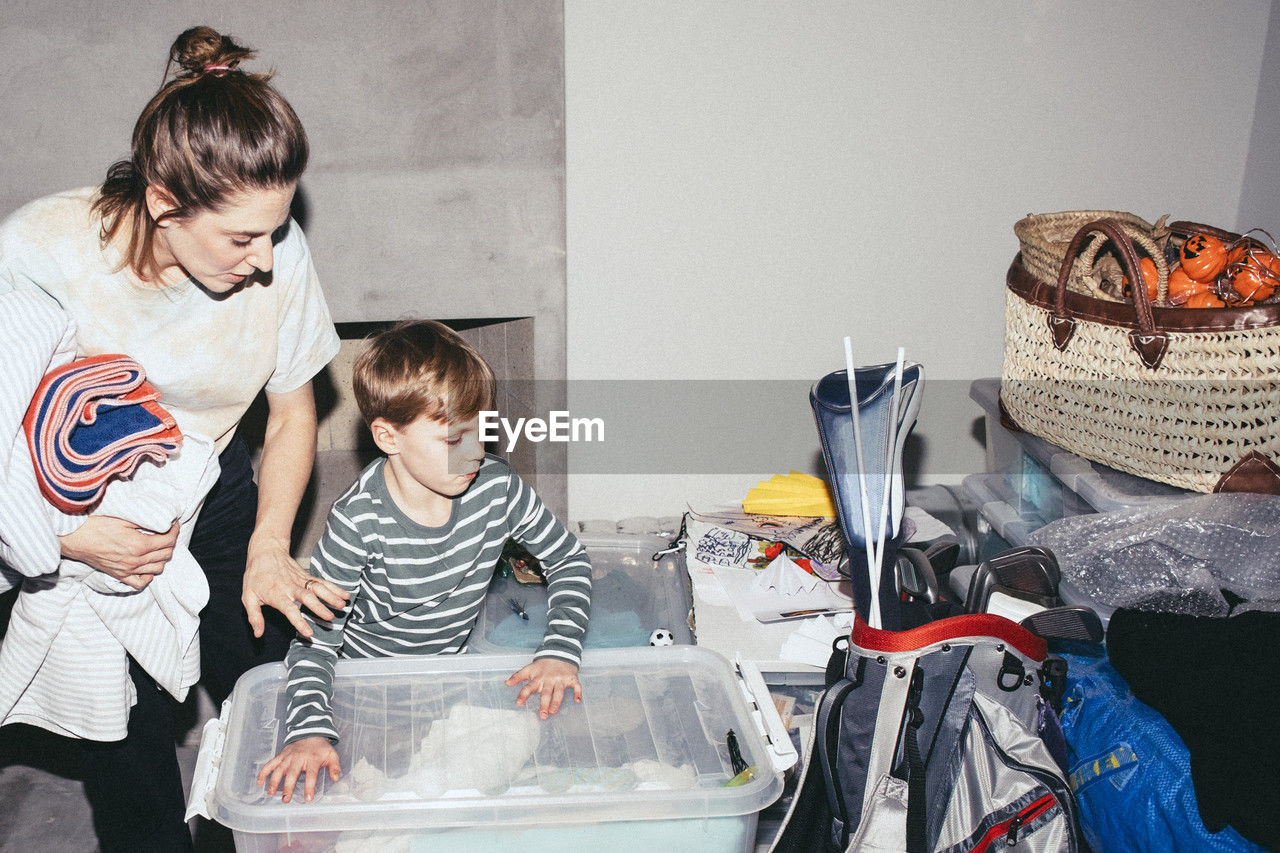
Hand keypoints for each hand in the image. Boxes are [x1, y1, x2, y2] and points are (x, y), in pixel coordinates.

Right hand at [58, 516, 178, 589]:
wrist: (76, 538)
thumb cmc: (97, 526)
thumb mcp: (125, 519)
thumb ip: (145, 523)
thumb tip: (162, 522)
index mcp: (140, 544)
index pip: (168, 540)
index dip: (174, 531)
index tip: (173, 525)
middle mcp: (136, 560)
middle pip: (166, 555)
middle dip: (170, 543)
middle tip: (167, 533)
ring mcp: (128, 570)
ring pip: (158, 569)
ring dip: (162, 558)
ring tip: (158, 548)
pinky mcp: (119, 576)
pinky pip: (140, 583)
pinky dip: (148, 576)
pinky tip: (147, 566)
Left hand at [242, 536, 348, 638]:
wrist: (265, 551)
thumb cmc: (255, 575)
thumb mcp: (248, 596)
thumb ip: (254, 616)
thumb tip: (258, 634)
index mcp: (276, 594)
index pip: (290, 610)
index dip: (299, 621)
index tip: (309, 633)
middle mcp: (291, 587)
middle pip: (307, 597)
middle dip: (320, 607)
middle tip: (330, 618)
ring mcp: (301, 580)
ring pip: (318, 587)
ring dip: (331, 596)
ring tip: (342, 605)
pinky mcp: (307, 576)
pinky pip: (322, 582)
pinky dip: (335, 588)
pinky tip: (345, 594)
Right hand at [257, 737, 340, 802]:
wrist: (310, 732)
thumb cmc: (321, 748)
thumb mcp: (332, 755)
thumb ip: (335, 767)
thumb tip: (336, 778)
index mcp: (313, 759)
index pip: (311, 774)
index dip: (309, 786)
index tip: (308, 798)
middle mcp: (299, 758)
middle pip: (292, 773)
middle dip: (288, 787)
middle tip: (286, 799)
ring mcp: (288, 757)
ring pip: (279, 769)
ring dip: (274, 781)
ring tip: (271, 793)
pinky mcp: (281, 756)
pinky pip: (270, 763)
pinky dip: (263, 771)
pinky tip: (259, 781)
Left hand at [506, 659, 581, 718]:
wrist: (559, 653)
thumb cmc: (542, 665)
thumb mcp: (529, 669)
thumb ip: (518, 677)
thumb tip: (506, 683)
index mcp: (538, 679)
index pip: (529, 687)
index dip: (523, 695)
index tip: (518, 703)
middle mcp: (549, 679)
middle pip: (546, 693)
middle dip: (544, 704)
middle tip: (542, 715)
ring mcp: (560, 679)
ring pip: (559, 691)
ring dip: (557, 701)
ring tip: (554, 711)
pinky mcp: (571, 678)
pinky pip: (576, 685)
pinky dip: (578, 692)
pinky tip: (577, 700)